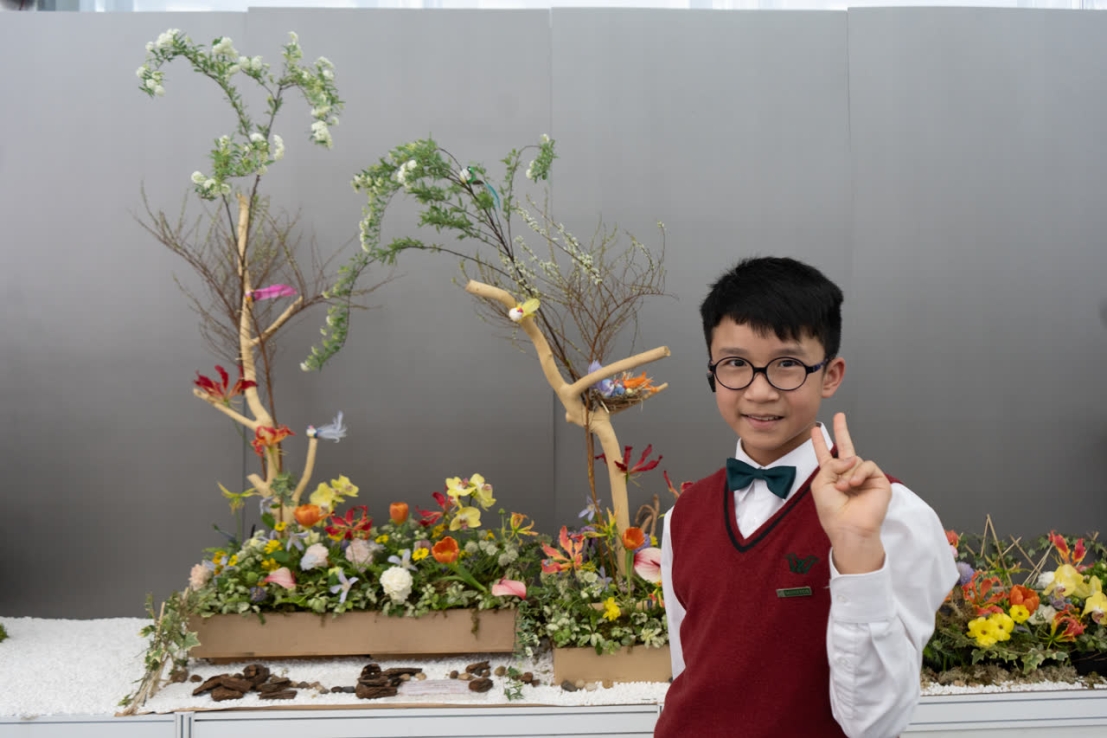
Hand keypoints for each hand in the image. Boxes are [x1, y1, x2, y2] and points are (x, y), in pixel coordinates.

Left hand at [811, 412, 891, 573]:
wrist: (848, 527)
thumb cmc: (832, 510)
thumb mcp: (821, 484)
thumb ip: (830, 465)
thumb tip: (850, 458)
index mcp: (832, 477)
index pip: (826, 455)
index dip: (820, 442)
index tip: (816, 429)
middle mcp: (848, 475)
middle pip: (845, 448)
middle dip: (841, 431)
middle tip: (839, 415)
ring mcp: (864, 478)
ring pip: (855, 460)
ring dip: (847, 473)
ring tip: (844, 488)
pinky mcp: (878, 481)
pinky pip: (868, 466)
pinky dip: (859, 473)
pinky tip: (854, 484)